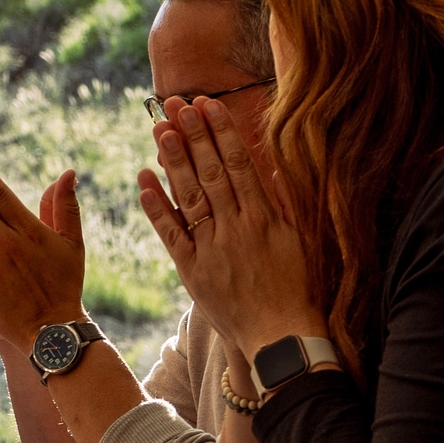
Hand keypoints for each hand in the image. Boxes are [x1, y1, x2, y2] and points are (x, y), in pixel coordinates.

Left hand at [136, 93, 318, 348]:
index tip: (207, 105)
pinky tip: (144, 180)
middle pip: (210, 172)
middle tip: (176, 103)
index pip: (238, 164)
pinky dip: (156, 207)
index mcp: (264, 217)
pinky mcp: (193, 271)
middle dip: (192, 135)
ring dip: (173, 161)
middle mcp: (237, 228)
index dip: (221, 132)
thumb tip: (273, 166)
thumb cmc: (298, 289)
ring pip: (190, 197)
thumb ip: (285, 203)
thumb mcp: (300, 240)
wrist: (281, 338)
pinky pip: (171, 234)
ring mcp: (212, 249)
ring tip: (159, 129)